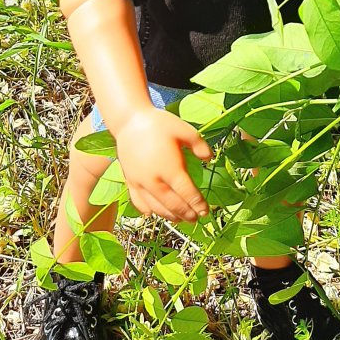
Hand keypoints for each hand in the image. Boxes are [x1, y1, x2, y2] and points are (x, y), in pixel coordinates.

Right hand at [115, 107, 211, 223]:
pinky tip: (156, 213)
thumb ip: (199, 145)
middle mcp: (154, 180)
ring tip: (181, 218)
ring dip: (170, 216)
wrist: (129, 121)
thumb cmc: (158, 124)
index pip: (186, 192)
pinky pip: (139, 203)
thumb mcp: (184, 129)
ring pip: (156, 207)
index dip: (197, 204)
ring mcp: (140, 183)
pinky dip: (149, 211)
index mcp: (170, 168)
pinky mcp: (130, 182)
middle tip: (197, 218)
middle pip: (173, 204)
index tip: (206, 211)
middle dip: (186, 214)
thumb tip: (209, 158)